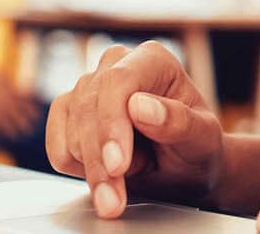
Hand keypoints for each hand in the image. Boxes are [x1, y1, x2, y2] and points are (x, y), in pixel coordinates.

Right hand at [0, 69, 38, 140]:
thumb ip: (7, 85)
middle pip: (18, 111)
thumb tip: (13, 88)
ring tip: (19, 135)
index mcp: (8, 89)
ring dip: (13, 128)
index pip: (24, 100)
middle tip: (32, 128)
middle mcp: (3, 98)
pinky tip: (0, 137)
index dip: (31, 108)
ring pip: (6, 120)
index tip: (38, 114)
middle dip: (25, 120)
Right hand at [44, 42, 224, 218]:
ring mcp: (88, 88)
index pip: (117, 82)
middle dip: (99, 162)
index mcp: (153, 59)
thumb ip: (177, 121)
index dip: (112, 124)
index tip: (118, 165)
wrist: (183, 169)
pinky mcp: (68, 114)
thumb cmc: (196, 147)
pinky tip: (107, 176)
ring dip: (92, 173)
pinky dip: (79, 172)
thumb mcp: (201, 139)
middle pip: (88, 108)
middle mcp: (116, 66)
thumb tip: (139, 106)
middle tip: (115, 200)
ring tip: (122, 191)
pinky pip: (57, 148)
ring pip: (70, 131)